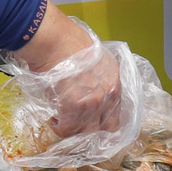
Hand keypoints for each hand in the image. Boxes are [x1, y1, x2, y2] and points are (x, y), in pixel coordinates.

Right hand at [8, 12, 123, 137]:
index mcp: (115, 80)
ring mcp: (93, 102)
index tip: (93, 119)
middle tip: (79, 126)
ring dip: (75, 130)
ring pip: (86, 131)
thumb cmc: (68, 42)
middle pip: (108, 127)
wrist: (54, 39)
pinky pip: (68, 128)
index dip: (104, 118)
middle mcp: (109, 94)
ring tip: (63, 124)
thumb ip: (97, 77)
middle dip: (93, 130)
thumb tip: (87, 91)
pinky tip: (54, 120)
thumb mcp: (94, 57)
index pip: (118, 111)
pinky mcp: (74, 106)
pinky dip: (60, 127)